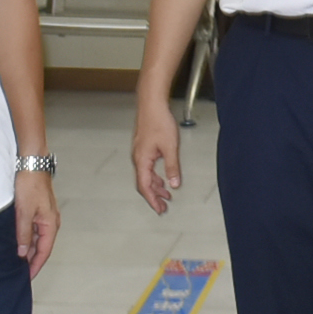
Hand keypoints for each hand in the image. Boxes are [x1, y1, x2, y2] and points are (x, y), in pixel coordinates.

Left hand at [14, 166, 60, 277]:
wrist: (31, 164)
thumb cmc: (31, 184)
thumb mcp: (24, 212)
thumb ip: (23, 233)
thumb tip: (21, 252)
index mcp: (50, 224)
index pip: (44, 252)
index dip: (35, 266)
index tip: (27, 277)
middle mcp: (50, 222)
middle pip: (41, 247)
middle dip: (31, 260)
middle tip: (18, 272)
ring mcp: (44, 217)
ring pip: (37, 239)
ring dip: (27, 250)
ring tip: (15, 260)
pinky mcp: (38, 211)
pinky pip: (33, 230)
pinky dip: (26, 239)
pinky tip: (16, 242)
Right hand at [130, 97, 181, 214]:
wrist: (152, 104)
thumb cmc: (158, 121)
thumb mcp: (170, 147)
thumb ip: (172, 167)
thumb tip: (174, 183)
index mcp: (142, 160)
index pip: (145, 186)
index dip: (152, 200)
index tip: (159, 209)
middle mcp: (138, 158)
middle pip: (144, 183)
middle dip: (154, 196)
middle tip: (163, 207)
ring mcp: (140, 153)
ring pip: (146, 175)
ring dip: (156, 186)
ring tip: (166, 194)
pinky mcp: (144, 148)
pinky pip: (147, 167)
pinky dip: (155, 176)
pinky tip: (162, 177)